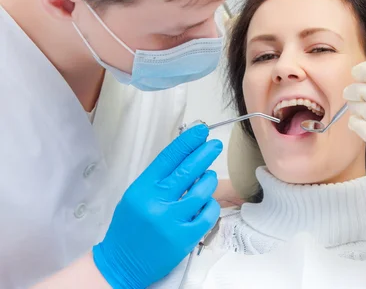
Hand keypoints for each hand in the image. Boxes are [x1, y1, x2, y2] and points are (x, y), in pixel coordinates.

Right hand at [93, 125, 221, 287]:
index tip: (201, 131)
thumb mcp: (136, 196)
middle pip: (187, 171)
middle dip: (204, 154)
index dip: (187, 142)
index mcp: (142, 189)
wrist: (121, 263)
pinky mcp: (184, 238)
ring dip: (209, 181)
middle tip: (215, 145)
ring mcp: (171, 221)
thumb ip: (159, 179)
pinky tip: (207, 202)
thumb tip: (187, 157)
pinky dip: (211, 205)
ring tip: (208, 177)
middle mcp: (156, 203)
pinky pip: (208, 214)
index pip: (168, 158)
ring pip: (202, 191)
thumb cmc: (130, 227)